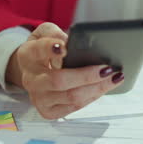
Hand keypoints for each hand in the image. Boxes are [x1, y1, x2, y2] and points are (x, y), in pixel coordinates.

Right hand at [5, 22, 123, 118]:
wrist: (33, 70)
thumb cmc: (43, 50)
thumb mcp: (45, 33)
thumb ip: (55, 33)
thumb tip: (71, 41)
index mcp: (28, 56)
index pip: (38, 51)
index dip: (51, 49)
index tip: (66, 48)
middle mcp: (31, 79)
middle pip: (59, 80)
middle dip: (87, 76)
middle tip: (107, 69)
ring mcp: (39, 98)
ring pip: (71, 97)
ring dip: (96, 88)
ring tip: (114, 78)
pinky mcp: (48, 111)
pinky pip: (74, 107)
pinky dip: (92, 97)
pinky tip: (103, 88)